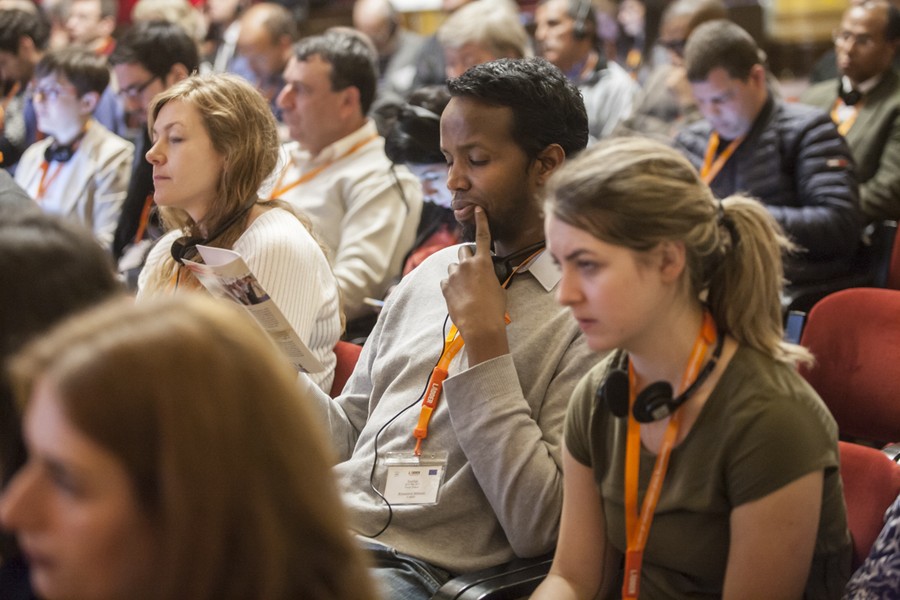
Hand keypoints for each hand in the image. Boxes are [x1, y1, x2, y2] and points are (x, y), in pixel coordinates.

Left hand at [441, 207, 509, 364]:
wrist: (480, 324)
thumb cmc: (494, 308)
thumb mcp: (499, 288)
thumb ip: (491, 277)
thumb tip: (488, 278)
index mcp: (483, 262)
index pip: (482, 236)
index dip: (481, 221)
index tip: (477, 209)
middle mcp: (466, 264)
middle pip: (463, 250)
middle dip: (466, 257)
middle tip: (471, 271)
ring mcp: (454, 275)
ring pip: (454, 267)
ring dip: (458, 274)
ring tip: (466, 290)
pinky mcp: (445, 286)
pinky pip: (447, 281)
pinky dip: (451, 287)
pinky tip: (459, 298)